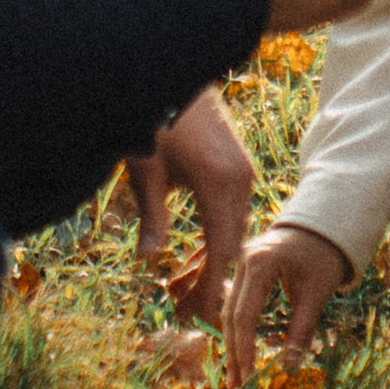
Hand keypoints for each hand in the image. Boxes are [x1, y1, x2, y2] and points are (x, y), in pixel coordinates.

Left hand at [118, 86, 253, 327]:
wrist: (174, 75)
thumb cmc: (154, 122)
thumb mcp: (146, 172)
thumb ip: (152, 217)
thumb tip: (149, 260)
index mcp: (218, 185)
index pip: (222, 249)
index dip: (212, 284)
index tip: (199, 313)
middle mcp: (240, 180)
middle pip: (233, 243)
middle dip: (214, 279)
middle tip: (192, 311)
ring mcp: (243, 172)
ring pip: (236, 228)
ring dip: (217, 259)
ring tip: (192, 289)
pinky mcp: (238, 166)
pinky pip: (235, 211)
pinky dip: (220, 236)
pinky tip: (202, 254)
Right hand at [223, 220, 350, 386]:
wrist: (323, 225)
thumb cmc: (323, 257)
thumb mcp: (316, 293)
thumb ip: (302, 329)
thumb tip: (290, 367)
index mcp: (260, 263)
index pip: (245, 316)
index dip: (245, 350)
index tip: (249, 379)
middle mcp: (242, 260)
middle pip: (230, 315)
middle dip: (234, 353)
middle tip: (237, 387)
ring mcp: (238, 263)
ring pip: (228, 311)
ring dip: (232, 345)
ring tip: (236, 377)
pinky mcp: (242, 269)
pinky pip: (234, 304)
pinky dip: (237, 330)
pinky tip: (238, 353)